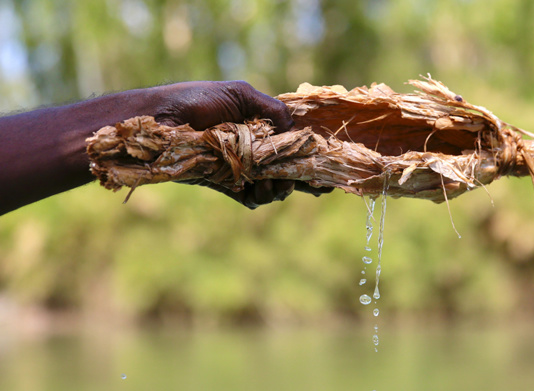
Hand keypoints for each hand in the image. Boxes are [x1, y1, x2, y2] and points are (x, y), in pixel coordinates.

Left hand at [150, 80, 330, 208]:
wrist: (159, 120)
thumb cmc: (196, 100)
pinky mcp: (223, 184)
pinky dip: (257, 196)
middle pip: (288, 171)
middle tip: (306, 183)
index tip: (328, 171)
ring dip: (279, 189)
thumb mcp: (239, 94)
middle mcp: (254, 150)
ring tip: (273, 184)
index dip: (312, 158)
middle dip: (300, 179)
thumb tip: (297, 130)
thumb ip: (271, 110)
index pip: (294, 145)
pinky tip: (257, 190)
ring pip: (272, 188)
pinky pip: (249, 198)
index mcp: (261, 127)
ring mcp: (240, 169)